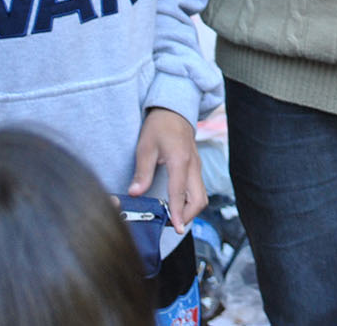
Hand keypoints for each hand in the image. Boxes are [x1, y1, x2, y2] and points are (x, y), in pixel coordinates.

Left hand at [129, 107, 206, 227]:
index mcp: (180, 160)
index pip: (180, 193)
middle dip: (187, 215)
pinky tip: (177, 204)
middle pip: (199, 199)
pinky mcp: (196, 167)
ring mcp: (197, 167)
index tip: (176, 227)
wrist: (174, 109)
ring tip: (173, 216)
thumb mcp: (145, 146)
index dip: (177, 212)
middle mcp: (193, 166)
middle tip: (172, 224)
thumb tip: (135, 193)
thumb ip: (142, 172)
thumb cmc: (160, 125)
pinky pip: (198, 189)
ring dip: (190, 210)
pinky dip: (190, 201)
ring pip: (201, 196)